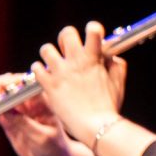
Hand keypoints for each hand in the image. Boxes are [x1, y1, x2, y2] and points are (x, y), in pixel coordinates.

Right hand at [0, 71, 75, 155]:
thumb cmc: (54, 146)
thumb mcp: (43, 137)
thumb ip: (26, 125)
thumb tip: (6, 114)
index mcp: (42, 100)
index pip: (25, 85)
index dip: (12, 83)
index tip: (2, 89)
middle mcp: (27, 102)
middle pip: (8, 88)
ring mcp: (16, 110)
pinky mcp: (7, 120)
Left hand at [31, 22, 127, 146]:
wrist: (95, 126)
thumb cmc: (109, 106)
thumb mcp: (118, 82)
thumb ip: (116, 65)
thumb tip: (111, 55)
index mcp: (94, 59)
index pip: (93, 30)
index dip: (93, 29)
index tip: (93, 35)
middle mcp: (75, 62)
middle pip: (66, 33)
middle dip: (67, 38)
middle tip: (69, 50)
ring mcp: (60, 72)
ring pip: (46, 48)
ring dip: (50, 54)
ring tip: (55, 63)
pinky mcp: (48, 85)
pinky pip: (36, 68)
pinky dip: (40, 70)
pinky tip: (46, 76)